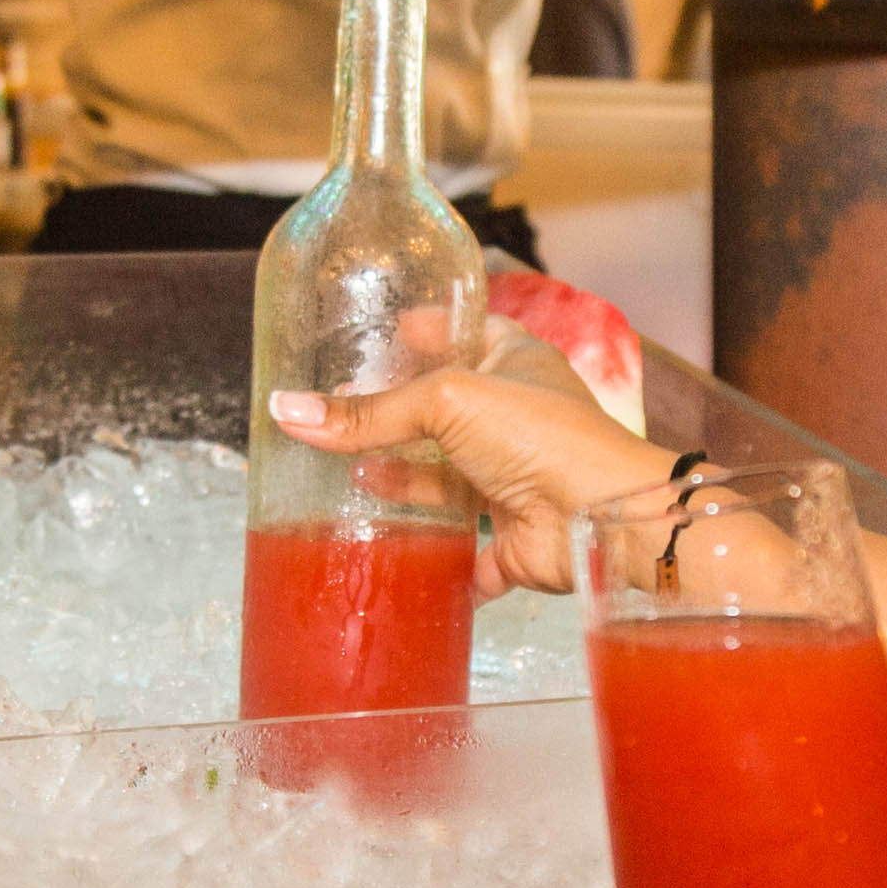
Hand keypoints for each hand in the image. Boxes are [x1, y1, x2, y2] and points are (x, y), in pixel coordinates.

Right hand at [267, 368, 678, 597]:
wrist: (600, 519)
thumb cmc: (541, 436)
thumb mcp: (446, 402)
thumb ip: (368, 413)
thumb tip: (286, 411)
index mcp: (512, 361)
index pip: (458, 332)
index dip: (416, 330)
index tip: (368, 334)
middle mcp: (514, 418)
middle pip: (443, 412)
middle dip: (394, 416)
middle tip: (335, 413)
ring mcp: (514, 479)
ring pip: (448, 481)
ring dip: (403, 482)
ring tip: (348, 476)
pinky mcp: (512, 538)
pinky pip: (466, 552)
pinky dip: (435, 557)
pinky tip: (388, 551)